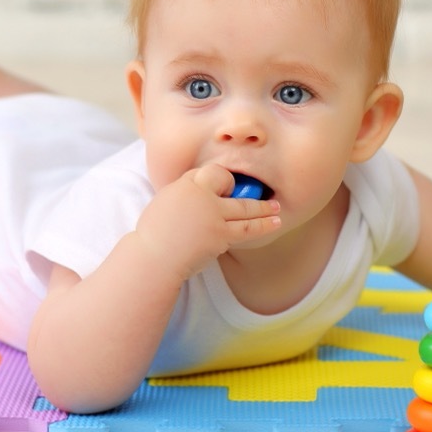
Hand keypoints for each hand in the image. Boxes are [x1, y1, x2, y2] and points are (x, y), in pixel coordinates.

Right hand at [134, 164, 281, 280]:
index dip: (224, 180)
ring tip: (277, 213)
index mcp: (189, 184)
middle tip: (269, 199)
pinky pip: (245, 231)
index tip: (227, 187)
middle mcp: (205, 197)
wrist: (154, 257)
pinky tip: (267, 226)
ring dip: (265, 212)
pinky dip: (259, 228)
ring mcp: (215, 217)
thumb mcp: (168, 199)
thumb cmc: (155, 232)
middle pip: (236, 191)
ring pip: (247, 212)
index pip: (216, 174)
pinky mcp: (220, 237)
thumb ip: (189, 189)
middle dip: (252, 195)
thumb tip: (209, 188)